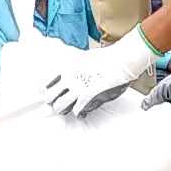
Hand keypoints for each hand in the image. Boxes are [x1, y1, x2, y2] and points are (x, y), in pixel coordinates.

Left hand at [46, 32, 160, 116]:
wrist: (121, 59)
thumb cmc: (108, 58)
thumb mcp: (85, 59)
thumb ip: (76, 68)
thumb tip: (73, 73)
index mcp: (67, 68)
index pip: (48, 84)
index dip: (50, 91)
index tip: (55, 94)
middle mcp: (68, 78)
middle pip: (49, 97)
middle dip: (53, 102)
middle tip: (59, 104)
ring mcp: (77, 88)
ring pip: (59, 106)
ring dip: (64, 109)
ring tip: (68, 110)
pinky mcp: (87, 96)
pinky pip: (76, 110)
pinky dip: (78, 112)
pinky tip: (80, 111)